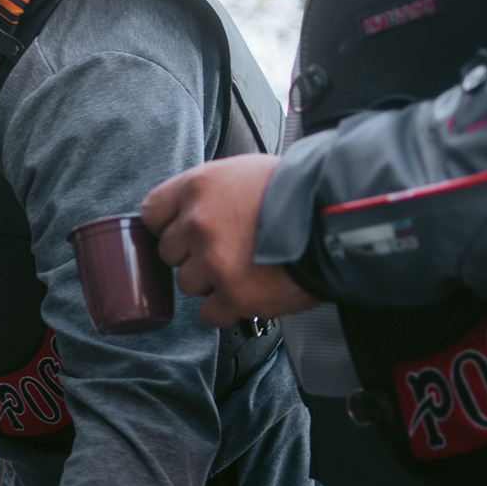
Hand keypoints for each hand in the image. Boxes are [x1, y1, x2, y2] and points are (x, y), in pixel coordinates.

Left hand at [142, 155, 319, 327]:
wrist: (334, 218)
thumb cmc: (294, 191)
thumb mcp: (241, 171)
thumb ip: (208, 191)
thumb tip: (185, 210)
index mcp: (196, 187)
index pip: (152, 213)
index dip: (169, 226)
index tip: (184, 232)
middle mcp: (198, 223)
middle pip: (169, 252)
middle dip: (193, 254)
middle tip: (225, 250)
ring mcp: (214, 261)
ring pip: (188, 284)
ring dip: (210, 282)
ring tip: (243, 268)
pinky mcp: (234, 295)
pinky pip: (208, 314)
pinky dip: (224, 310)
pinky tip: (245, 294)